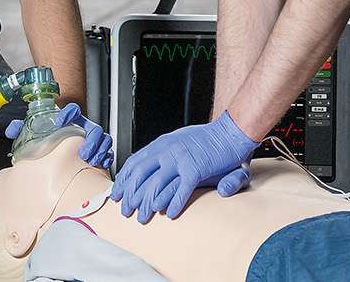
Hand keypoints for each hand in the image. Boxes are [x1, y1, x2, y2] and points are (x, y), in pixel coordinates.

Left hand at [5, 102, 112, 168]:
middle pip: (94, 128)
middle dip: (91, 138)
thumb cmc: (49, 141)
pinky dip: (105, 158)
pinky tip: (100, 163)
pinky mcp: (98, 153)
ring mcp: (93, 141)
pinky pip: (107, 153)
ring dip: (98, 149)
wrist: (60, 156)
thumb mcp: (35, 135)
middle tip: (83, 150)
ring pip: (103, 140)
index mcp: (70, 122)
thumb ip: (22, 130)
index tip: (61, 120)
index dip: (69, 113)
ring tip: (90, 159)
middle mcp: (83, 129)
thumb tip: (12, 129)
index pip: (73, 110)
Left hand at [109, 112, 258, 222]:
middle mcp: (167, 150)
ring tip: (143, 218)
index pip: (134, 162)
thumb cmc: (208, 140)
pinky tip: (169, 214)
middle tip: (125, 211)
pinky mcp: (196, 169)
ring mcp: (180, 159)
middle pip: (140, 176)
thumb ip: (164, 155)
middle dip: (130, 196)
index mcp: (162, 143)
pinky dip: (173, 204)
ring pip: (156, 186)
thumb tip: (146, 171)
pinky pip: (180, 191)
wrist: (231, 131)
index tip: (118, 194)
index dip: (124, 180)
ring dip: (147, 205)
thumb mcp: (179, 141)